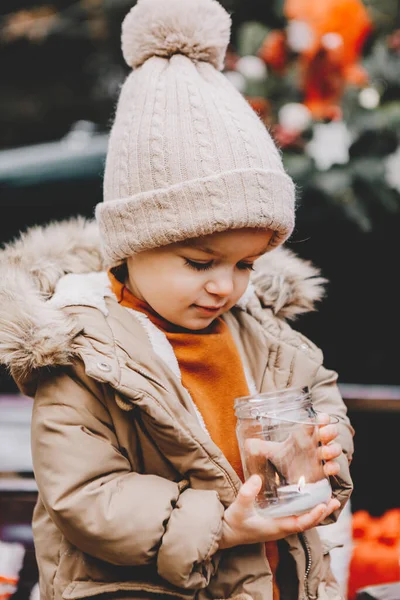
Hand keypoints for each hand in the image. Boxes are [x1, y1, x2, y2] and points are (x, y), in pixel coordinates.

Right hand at [219, 475, 339, 548]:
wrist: (226, 533)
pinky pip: (297, 516)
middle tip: (335, 501)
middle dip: (321, 513)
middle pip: (307, 522)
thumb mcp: (238, 508)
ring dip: (317, 511)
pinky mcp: (277, 521)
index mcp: (276, 527)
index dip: (313, 516)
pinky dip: (307, 509)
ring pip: (304, 519)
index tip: (323, 506)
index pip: (300, 524)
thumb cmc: (233, 523)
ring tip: (329, 500)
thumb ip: (247, 494)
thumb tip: (256, 478)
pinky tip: (310, 499)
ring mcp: (280, 525)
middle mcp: (282, 528)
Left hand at [243, 412, 341, 483]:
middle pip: (329, 432)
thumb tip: (247, 444)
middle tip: (323, 434)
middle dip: (329, 431)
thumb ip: (261, 447)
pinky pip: (335, 467)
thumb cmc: (285, 459)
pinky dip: (333, 467)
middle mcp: (315, 443)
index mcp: (304, 434)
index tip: (321, 418)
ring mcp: (321, 457)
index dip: (321, 418)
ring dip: (332, 449)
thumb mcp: (273, 452)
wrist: (290, 478)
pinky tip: (327, 469)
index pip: (315, 421)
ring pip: (334, 448)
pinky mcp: (324, 471)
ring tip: (324, 453)